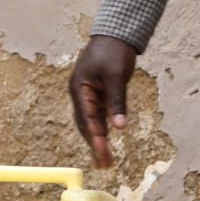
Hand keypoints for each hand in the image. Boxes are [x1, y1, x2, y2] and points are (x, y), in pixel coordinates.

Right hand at [70, 35, 139, 167]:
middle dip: (95, 145)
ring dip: (98, 140)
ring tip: (105, 161)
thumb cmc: (113, 51)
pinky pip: (98, 116)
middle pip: (86, 124)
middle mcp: (80, 94)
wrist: (116, 34)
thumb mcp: (117, 76)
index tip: (102, 152)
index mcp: (79, 88)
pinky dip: (102, 130)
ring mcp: (88, 95)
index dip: (95, 136)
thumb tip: (120, 127)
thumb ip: (117, 102)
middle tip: (104, 165)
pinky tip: (106, 143)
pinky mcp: (97, 94)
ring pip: (91, 123)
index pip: (87, 118)